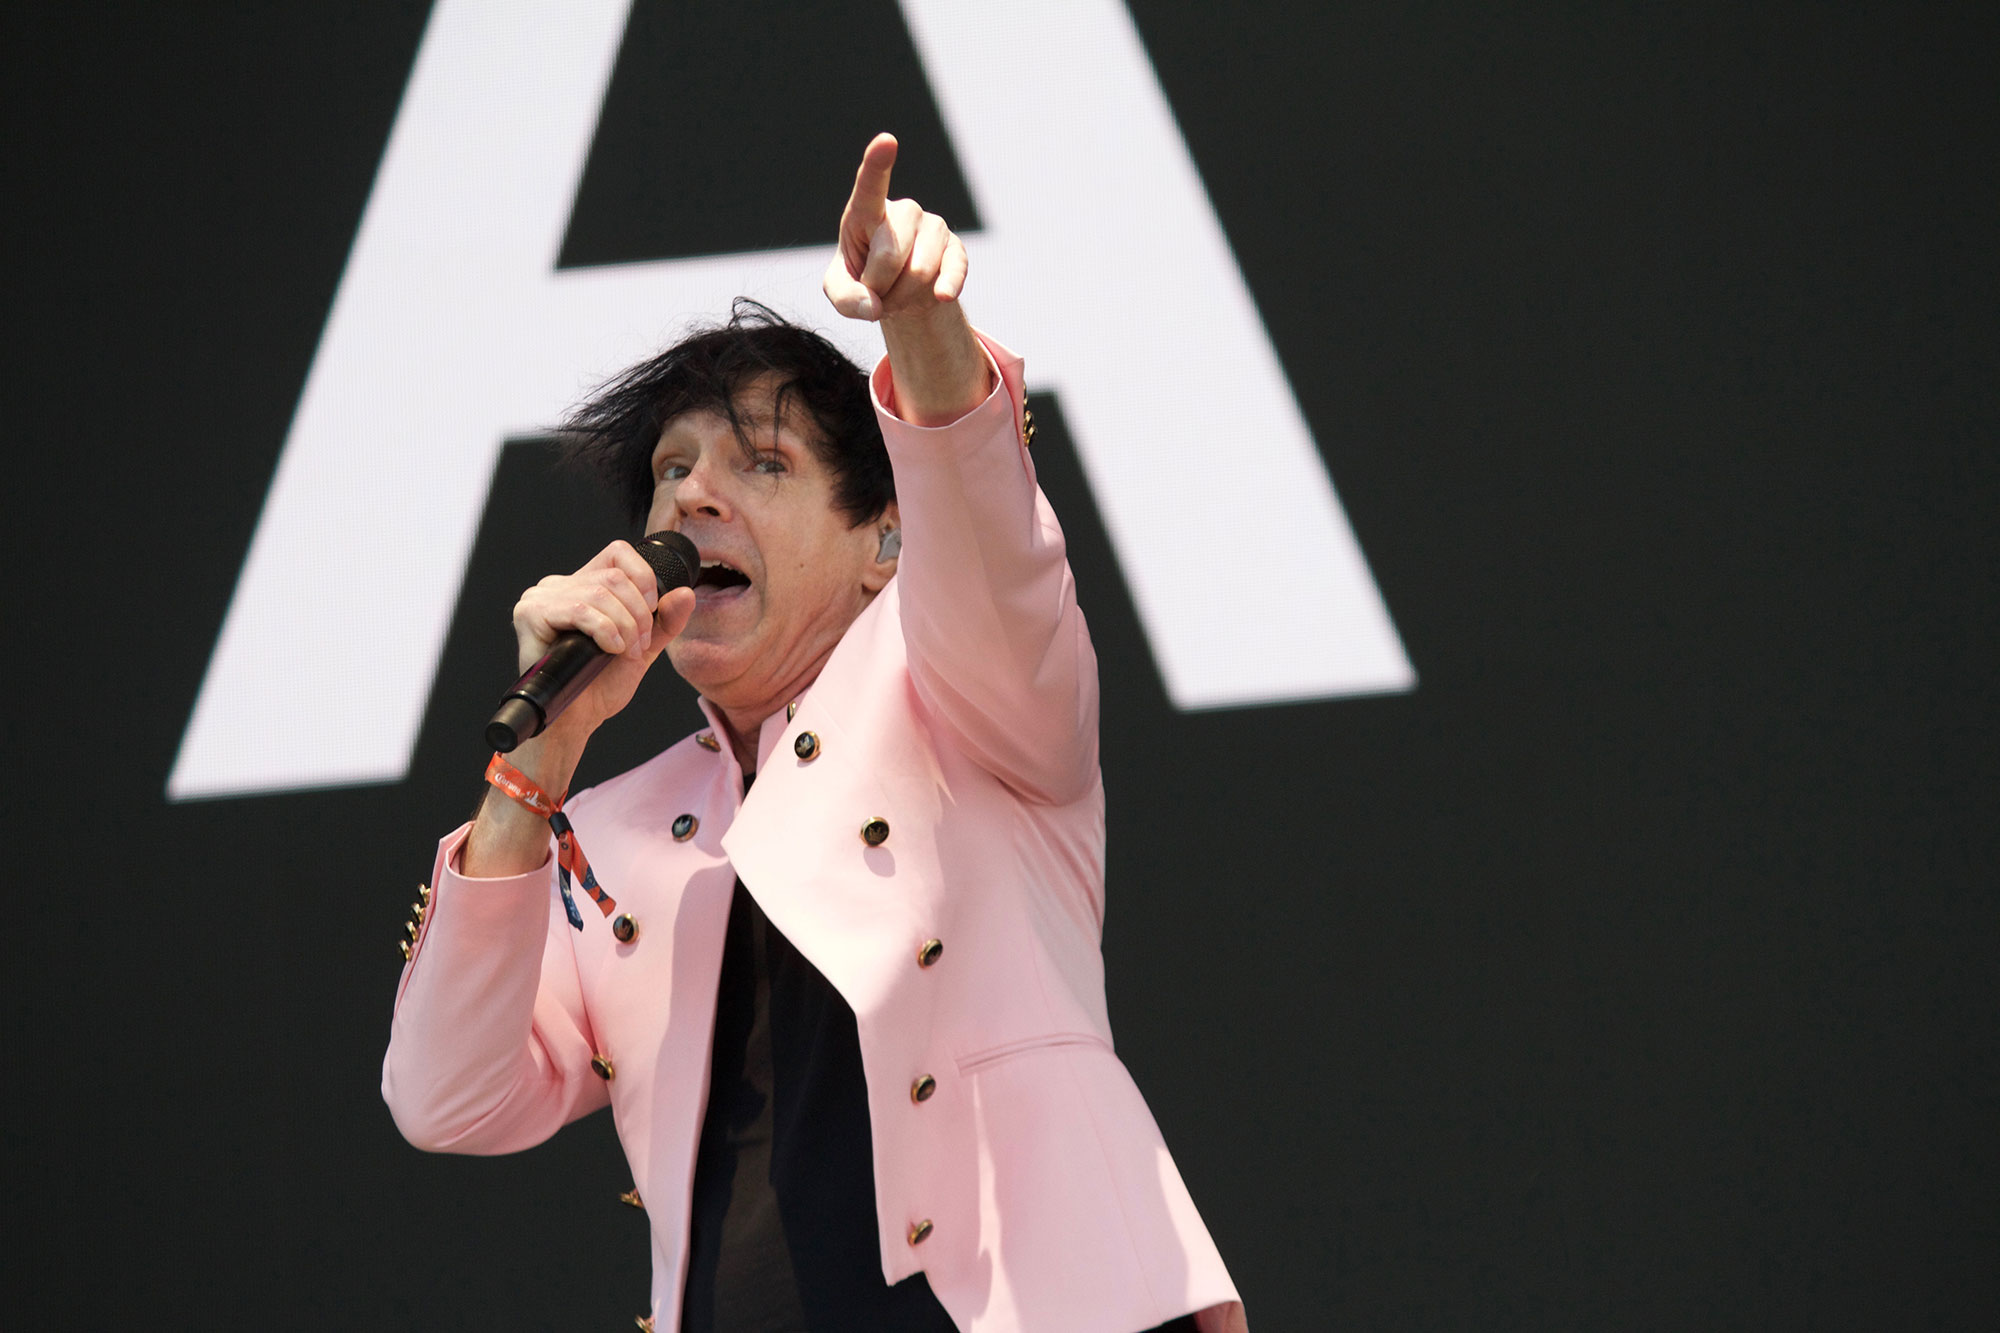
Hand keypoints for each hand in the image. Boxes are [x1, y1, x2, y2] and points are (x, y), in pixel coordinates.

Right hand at [509, 540, 695, 737]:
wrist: (578, 719)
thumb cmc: (601, 685)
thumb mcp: (644, 648)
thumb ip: (665, 621)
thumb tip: (686, 593)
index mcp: (584, 585)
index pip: (618, 552)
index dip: (643, 578)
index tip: (651, 612)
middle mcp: (560, 585)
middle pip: (614, 577)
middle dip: (638, 615)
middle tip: (638, 646)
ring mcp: (541, 597)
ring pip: (600, 593)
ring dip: (624, 627)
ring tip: (624, 652)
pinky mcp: (530, 613)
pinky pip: (579, 609)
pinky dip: (604, 630)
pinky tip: (608, 650)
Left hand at [823, 132, 968, 323]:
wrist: (901, 295)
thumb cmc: (863, 283)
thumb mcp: (841, 292)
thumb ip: (846, 299)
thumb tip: (874, 307)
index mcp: (867, 212)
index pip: (870, 186)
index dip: (878, 163)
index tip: (887, 140)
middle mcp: (903, 212)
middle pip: (890, 255)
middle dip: (879, 286)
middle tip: (876, 291)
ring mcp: (932, 227)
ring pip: (920, 272)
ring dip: (903, 297)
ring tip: (897, 295)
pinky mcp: (956, 249)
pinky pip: (953, 271)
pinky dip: (945, 288)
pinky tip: (940, 296)